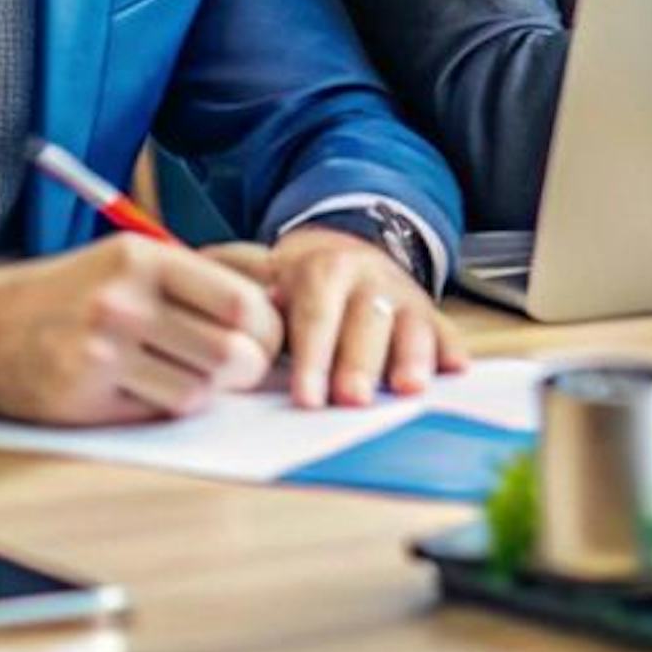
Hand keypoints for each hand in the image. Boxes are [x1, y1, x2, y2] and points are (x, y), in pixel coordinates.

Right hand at [0, 234, 279, 423]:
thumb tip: (280, 303)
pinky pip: (158, 412)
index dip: (268, 329)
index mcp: (143, 260)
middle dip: (250, 368)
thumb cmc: (72, 293)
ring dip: (206, 389)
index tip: (267, 337)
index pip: (241, 303)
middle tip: (243, 368)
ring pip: (199, 391)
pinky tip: (149, 386)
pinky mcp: (83, 397)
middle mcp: (122, 303)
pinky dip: (167, 403)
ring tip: (189, 373)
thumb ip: (199, 280)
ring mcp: (100, 353)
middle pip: (231, 353)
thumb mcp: (131, 262)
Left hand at [217, 226, 465, 407]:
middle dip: (360, 362)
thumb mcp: (261, 271)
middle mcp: (367, 278)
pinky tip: (454, 369)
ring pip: (412, 323)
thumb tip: (198, 280)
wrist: (343, 252)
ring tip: (406, 389)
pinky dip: (450, 349)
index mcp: (321, 269)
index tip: (306, 397)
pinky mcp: (429, 313)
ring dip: (410, 357)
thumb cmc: (295, 283)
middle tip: (353, 399)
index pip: (316, 313)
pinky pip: (444, 329)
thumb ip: (236, 280)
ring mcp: (403, 295)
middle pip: (367, 320)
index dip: (313, 355)